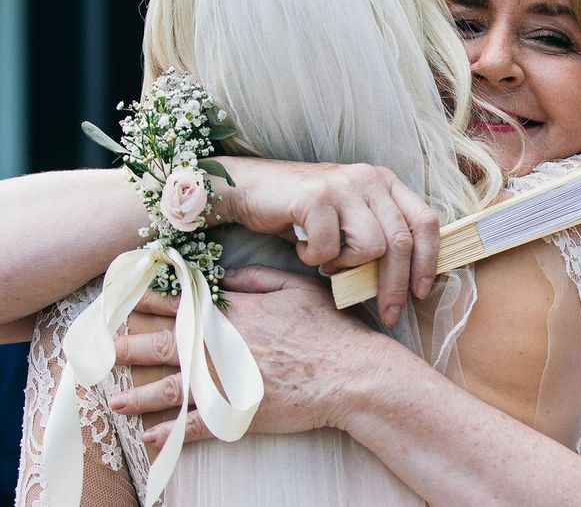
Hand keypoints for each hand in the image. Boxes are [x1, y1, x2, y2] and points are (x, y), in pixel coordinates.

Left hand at [112, 267, 392, 446]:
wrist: (348, 373)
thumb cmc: (325, 327)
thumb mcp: (293, 287)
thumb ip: (255, 277)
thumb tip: (223, 274)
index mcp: (237, 313)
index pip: (185, 304)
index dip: (153, 300)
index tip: (126, 297)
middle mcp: (225, 345)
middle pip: (169, 344)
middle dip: (131, 345)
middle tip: (101, 349)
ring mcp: (230, 381)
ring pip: (174, 388)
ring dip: (141, 394)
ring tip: (114, 400)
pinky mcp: (239, 413)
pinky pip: (198, 425)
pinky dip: (172, 433)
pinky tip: (150, 437)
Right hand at [214, 158, 440, 324]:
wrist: (253, 187)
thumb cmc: (305, 212)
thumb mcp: (351, 216)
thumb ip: (380, 234)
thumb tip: (408, 280)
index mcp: (385, 182)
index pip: (425, 221)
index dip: (428, 260)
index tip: (420, 292)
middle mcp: (369, 178)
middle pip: (400, 242)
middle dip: (394, 286)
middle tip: (387, 313)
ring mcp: (342, 185)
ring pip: (371, 247)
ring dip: (348, 267)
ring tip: (327, 261)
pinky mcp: (314, 197)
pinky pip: (330, 248)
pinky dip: (316, 259)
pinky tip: (305, 250)